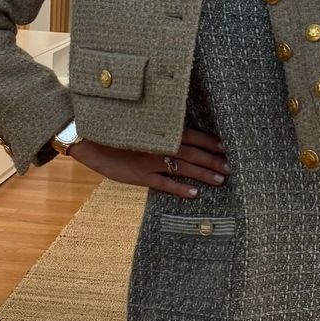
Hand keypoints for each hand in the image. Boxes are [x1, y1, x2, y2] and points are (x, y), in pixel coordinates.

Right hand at [70, 126, 230, 199]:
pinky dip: (181, 189)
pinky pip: (165, 184)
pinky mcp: (140, 176)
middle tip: (232, 168)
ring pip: (184, 169)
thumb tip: (177, 134)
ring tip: (221, 181)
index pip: (194, 136)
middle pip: (194, 154)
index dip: (212, 142)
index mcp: (161, 131)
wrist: (87, 138)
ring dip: (204, 174)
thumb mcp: (138, 126)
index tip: (228, 147)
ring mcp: (151, 161)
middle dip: (214, 160)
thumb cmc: (114, 130)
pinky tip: (195, 195)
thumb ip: (158, 131)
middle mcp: (159, 145)